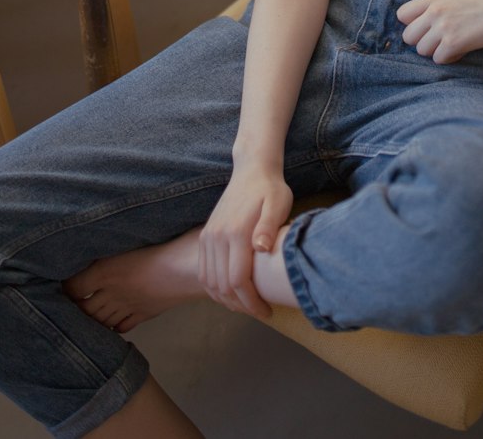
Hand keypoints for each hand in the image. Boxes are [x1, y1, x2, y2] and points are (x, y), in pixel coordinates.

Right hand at [198, 165, 292, 318]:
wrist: (252, 169)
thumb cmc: (271, 189)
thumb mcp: (278, 204)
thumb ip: (270, 227)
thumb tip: (261, 248)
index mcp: (235, 232)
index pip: (238, 281)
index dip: (252, 302)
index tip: (267, 311)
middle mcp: (216, 236)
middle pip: (223, 287)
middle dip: (241, 306)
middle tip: (260, 312)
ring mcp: (208, 236)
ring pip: (210, 282)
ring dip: (227, 300)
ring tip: (247, 305)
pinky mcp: (205, 236)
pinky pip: (204, 272)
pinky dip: (215, 289)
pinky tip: (231, 294)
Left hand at [396, 0, 482, 63]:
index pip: (402, 14)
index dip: (412, 24)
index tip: (426, 27)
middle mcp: (434, 12)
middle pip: (408, 36)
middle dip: (421, 41)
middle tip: (438, 40)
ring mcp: (443, 28)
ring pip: (422, 50)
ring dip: (435, 51)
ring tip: (451, 45)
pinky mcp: (455, 43)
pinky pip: (439, 59)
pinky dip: (449, 58)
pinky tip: (461, 51)